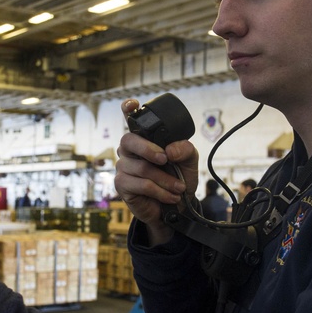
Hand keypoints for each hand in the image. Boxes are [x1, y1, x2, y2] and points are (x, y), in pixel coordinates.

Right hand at [114, 99, 197, 244]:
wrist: (175, 208)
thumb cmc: (178, 179)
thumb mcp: (189, 162)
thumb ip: (185, 149)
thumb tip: (170, 149)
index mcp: (144, 138)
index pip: (130, 119)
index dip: (128, 109)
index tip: (133, 104)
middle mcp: (129, 150)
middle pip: (129, 140)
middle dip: (149, 149)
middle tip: (166, 159)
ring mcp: (123, 167)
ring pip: (141, 167)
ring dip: (165, 179)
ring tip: (178, 188)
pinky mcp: (122, 185)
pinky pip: (141, 184)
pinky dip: (160, 191)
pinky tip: (171, 196)